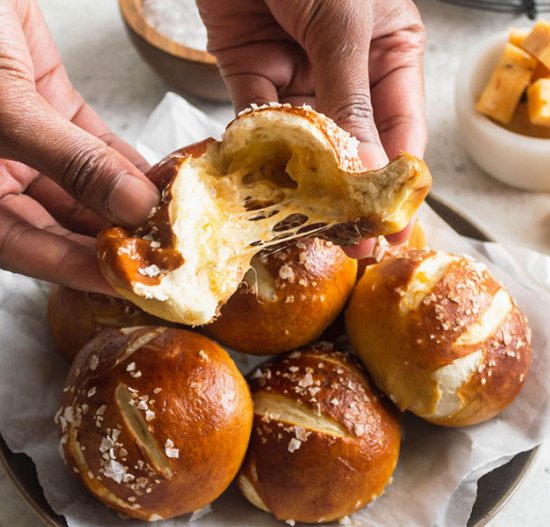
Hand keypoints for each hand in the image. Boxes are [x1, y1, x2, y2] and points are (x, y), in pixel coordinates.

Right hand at [0, 0, 158, 292]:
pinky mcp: (49, 108)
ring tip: (170, 220)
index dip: (79, 271)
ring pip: (83, 188)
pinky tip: (158, 178)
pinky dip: (126, 163)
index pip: (26, 249)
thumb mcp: (4, 106)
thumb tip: (133, 208)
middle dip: (113, 240)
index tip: (130, 284)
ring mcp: (24, 142)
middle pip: (60, 225)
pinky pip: (94, 147)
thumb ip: (72, 162)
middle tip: (162, 256)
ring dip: (127, 202)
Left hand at [198, 0, 426, 256]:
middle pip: (351, 149)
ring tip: (300, 227)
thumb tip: (366, 174)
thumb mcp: (344, 22)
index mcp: (391, 57)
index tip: (388, 232)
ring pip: (302, 144)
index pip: (399, 136)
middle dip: (346, 197)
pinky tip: (258, 184)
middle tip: (344, 244)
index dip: (392, 188)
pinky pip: (256, 122)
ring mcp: (299, 76)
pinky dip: (254, 152)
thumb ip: (351, 100)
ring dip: (297, 183)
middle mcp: (347, 73)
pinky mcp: (251, 73)